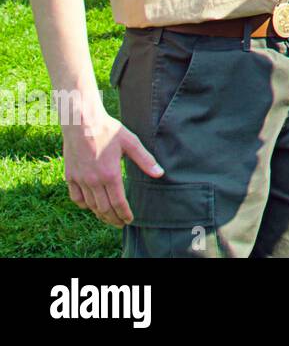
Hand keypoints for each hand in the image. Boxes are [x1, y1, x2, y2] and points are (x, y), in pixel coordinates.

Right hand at [63, 112, 163, 227]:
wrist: (81, 122)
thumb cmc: (108, 130)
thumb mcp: (131, 143)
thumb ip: (145, 160)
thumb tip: (160, 173)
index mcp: (110, 174)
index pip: (118, 202)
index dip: (124, 214)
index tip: (129, 220)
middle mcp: (93, 180)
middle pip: (104, 208)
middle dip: (113, 218)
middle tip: (121, 223)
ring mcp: (80, 179)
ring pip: (90, 205)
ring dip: (100, 214)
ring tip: (109, 218)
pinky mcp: (70, 176)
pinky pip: (76, 197)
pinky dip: (84, 205)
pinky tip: (91, 206)